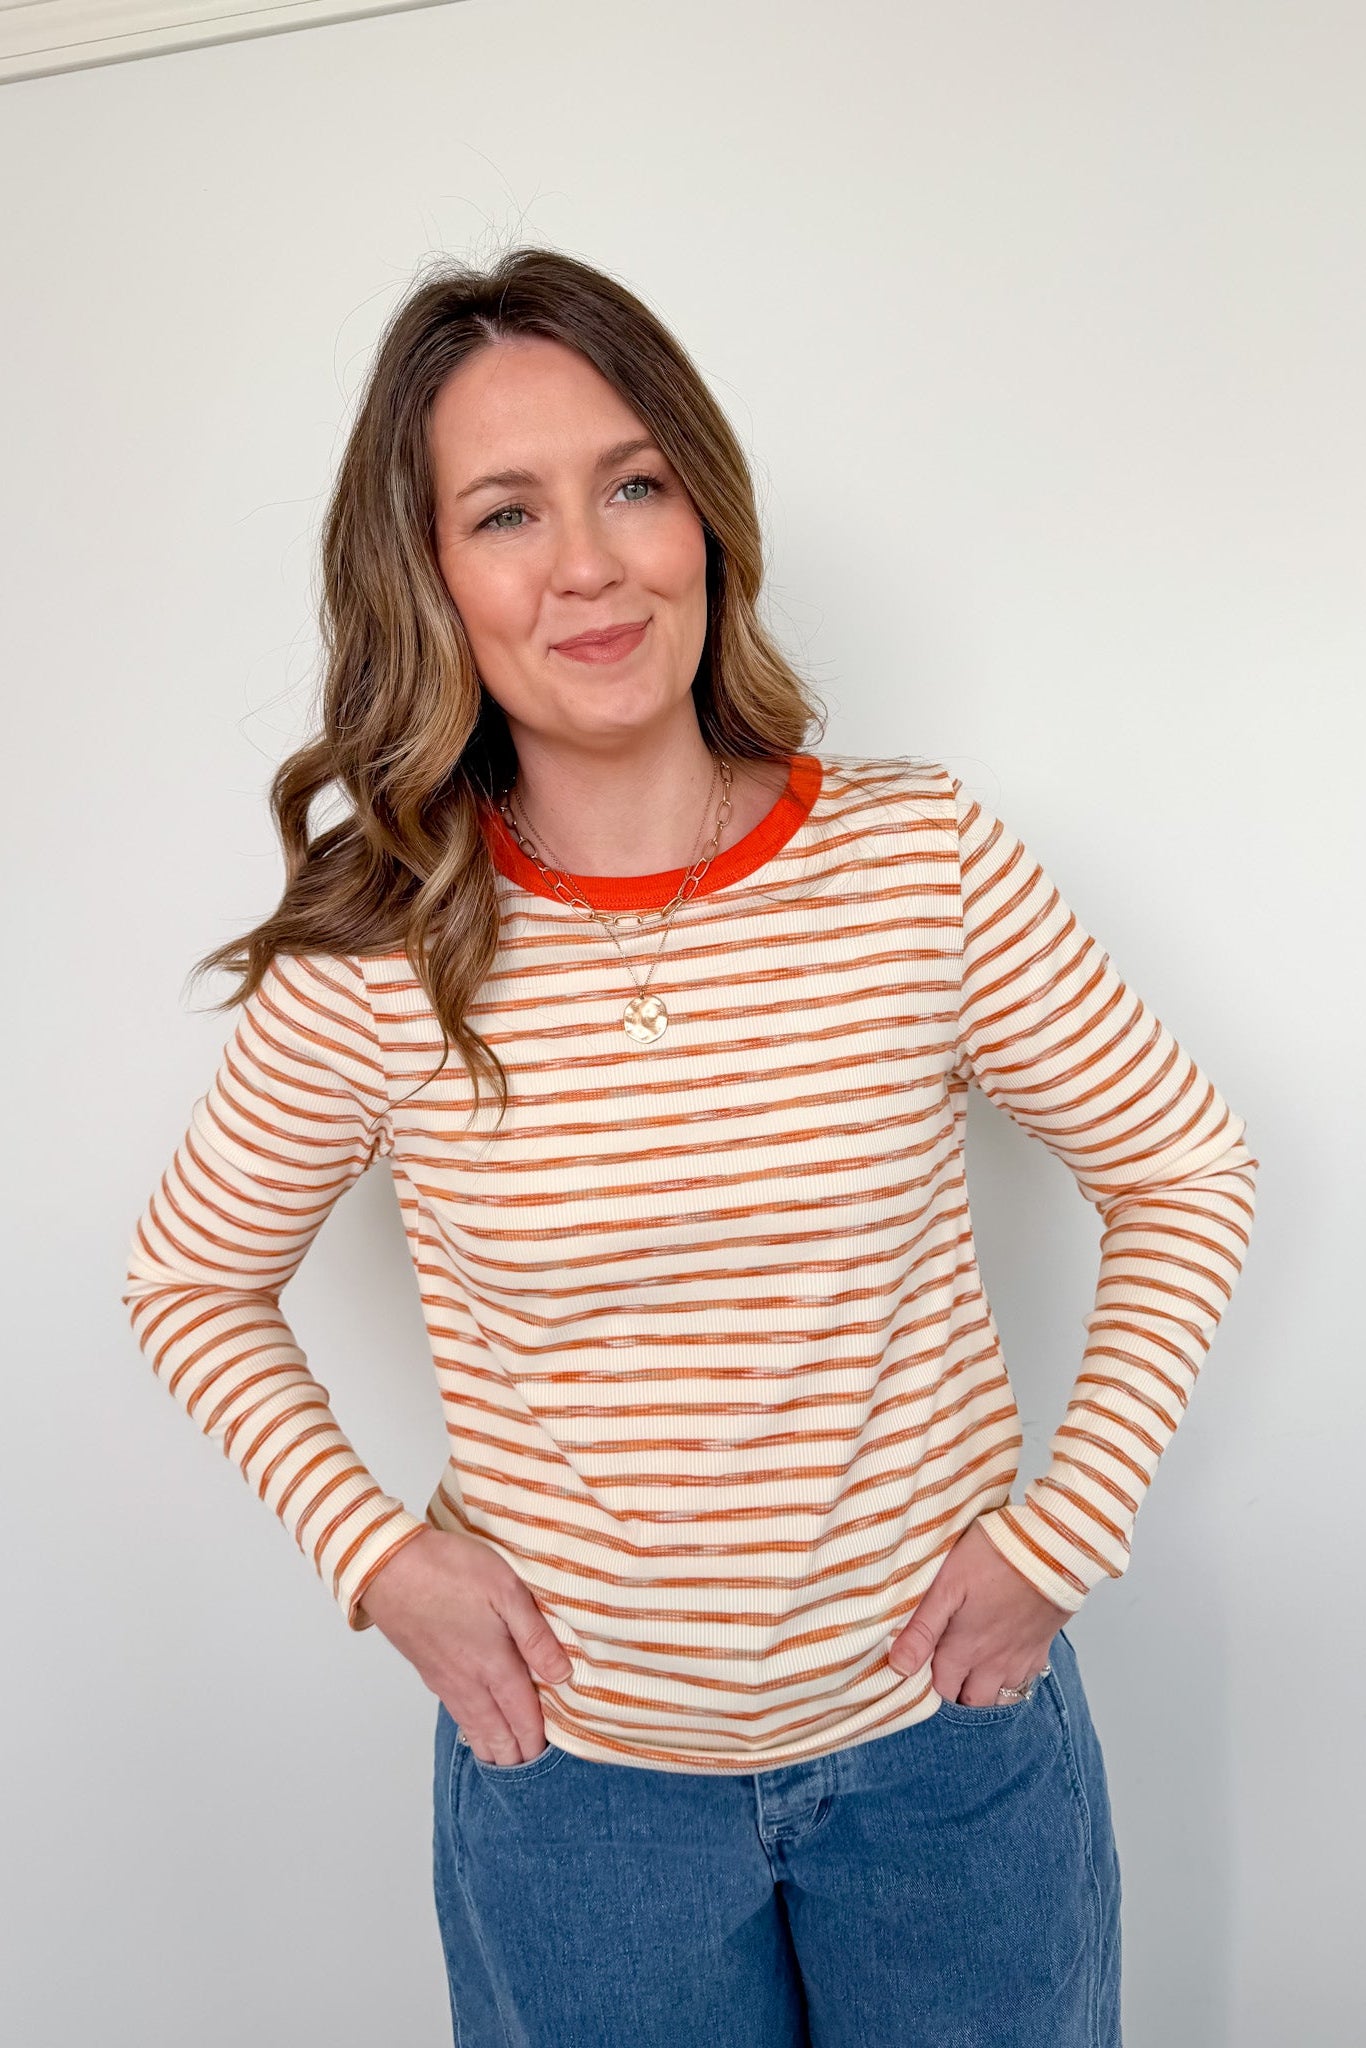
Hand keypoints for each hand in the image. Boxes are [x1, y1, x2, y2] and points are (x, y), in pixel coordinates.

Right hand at [358, 1528, 573, 1762]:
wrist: (386, 1568)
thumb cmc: (448, 1570)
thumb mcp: (506, 1590)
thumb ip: (535, 1635)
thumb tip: (562, 1675)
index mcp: (494, 1664)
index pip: (522, 1715)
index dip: (538, 1738)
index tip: (552, 1755)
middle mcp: (469, 1681)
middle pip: (497, 1731)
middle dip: (516, 1754)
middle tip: (531, 1771)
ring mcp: (445, 1678)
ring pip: (473, 1726)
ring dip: (492, 1748)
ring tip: (504, 1764)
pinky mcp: (427, 1669)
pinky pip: (455, 1711)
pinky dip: (470, 1729)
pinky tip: (473, 1727)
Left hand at [886, 1520, 1071, 1705]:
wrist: (1050, 1549)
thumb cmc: (992, 1558)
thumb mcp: (945, 1585)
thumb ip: (921, 1628)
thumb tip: (898, 1667)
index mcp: (963, 1650)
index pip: (939, 1693)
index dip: (924, 1692)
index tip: (915, 1682)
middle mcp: (992, 1664)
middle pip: (970, 1704)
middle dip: (955, 1699)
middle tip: (942, 1681)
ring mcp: (1019, 1659)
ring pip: (1000, 1700)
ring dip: (983, 1695)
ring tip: (970, 1679)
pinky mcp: (1040, 1649)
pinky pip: (1026, 1684)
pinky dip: (1011, 1684)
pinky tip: (1001, 1667)